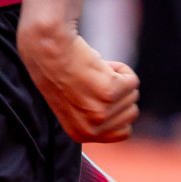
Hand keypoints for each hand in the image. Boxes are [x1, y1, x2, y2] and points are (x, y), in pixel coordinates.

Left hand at [18, 22, 138, 142]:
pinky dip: (120, 68)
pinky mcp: (109, 92)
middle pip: (131, 113)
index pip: (122, 132)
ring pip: (132, 95)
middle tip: (93, 79)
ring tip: (93, 71)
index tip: (100, 94)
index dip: (116, 108)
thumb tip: (121, 111)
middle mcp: (91, 128)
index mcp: (80, 134)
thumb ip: (94, 116)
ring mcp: (100, 112)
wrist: (48, 47)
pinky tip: (98, 63)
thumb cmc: (57, 69)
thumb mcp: (72, 105)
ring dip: (118, 79)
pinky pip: (132, 81)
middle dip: (118, 93)